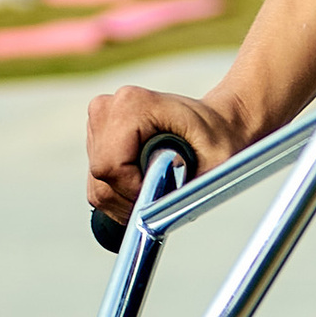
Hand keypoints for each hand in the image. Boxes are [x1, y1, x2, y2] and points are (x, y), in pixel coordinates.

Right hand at [86, 82, 248, 226]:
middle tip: (159, 200)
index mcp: (133, 105)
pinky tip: (143, 187)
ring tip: (156, 191)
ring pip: (96, 182)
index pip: (111, 166)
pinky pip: (96, 181)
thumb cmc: (219, 138)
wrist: (218, 122)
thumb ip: (186, 186)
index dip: (132, 191)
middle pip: (100, 176)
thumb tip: (153, 211)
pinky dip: (118, 194)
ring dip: (123, 199)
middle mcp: (109, 107)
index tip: (158, 197)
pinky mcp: (96, 135)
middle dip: (128, 199)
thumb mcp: (215, 162)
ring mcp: (99, 120)